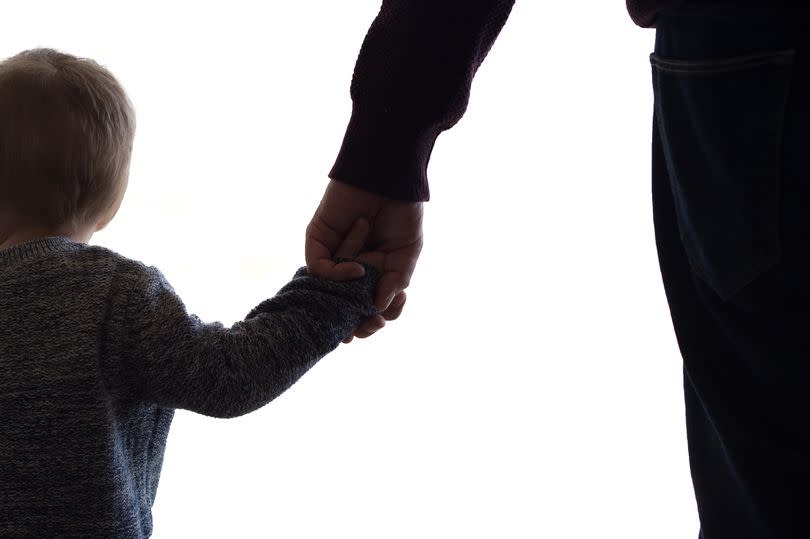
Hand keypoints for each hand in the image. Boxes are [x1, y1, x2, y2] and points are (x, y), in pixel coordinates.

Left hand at [306, 179, 423, 342]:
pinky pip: (319, 269)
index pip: (366, 308)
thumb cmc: (402, 211)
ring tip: (369, 285)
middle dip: (355, 321)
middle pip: (342, 306)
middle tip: (370, 324)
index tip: (383, 322)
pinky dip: (338, 275)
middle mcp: (350, 267)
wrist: (389, 176)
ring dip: (350, 295)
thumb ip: (395, 282)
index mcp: (374, 273)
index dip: (372, 321)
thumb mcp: (407, 253)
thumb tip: (380, 308)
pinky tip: (358, 268)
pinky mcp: (318, 241)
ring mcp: (332, 254)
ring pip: (330, 291)